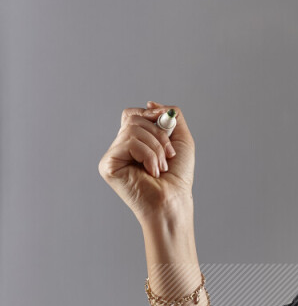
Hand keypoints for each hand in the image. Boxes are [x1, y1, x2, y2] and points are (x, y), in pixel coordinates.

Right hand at [98, 100, 194, 223]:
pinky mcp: (107, 165)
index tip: (166, 127)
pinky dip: (147, 155)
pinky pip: (129, 142)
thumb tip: (150, 103)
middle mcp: (121, 148)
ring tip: (160, 168)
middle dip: (158, 135)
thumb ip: (172, 116)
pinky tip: (151, 172)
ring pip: (132, 129)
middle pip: (133, 119)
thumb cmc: (178, 177)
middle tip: (168, 156)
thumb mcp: (182, 139)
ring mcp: (113, 156)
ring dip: (155, 148)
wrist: (174, 201)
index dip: (149, 116)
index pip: (133, 115)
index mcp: (135, 142)